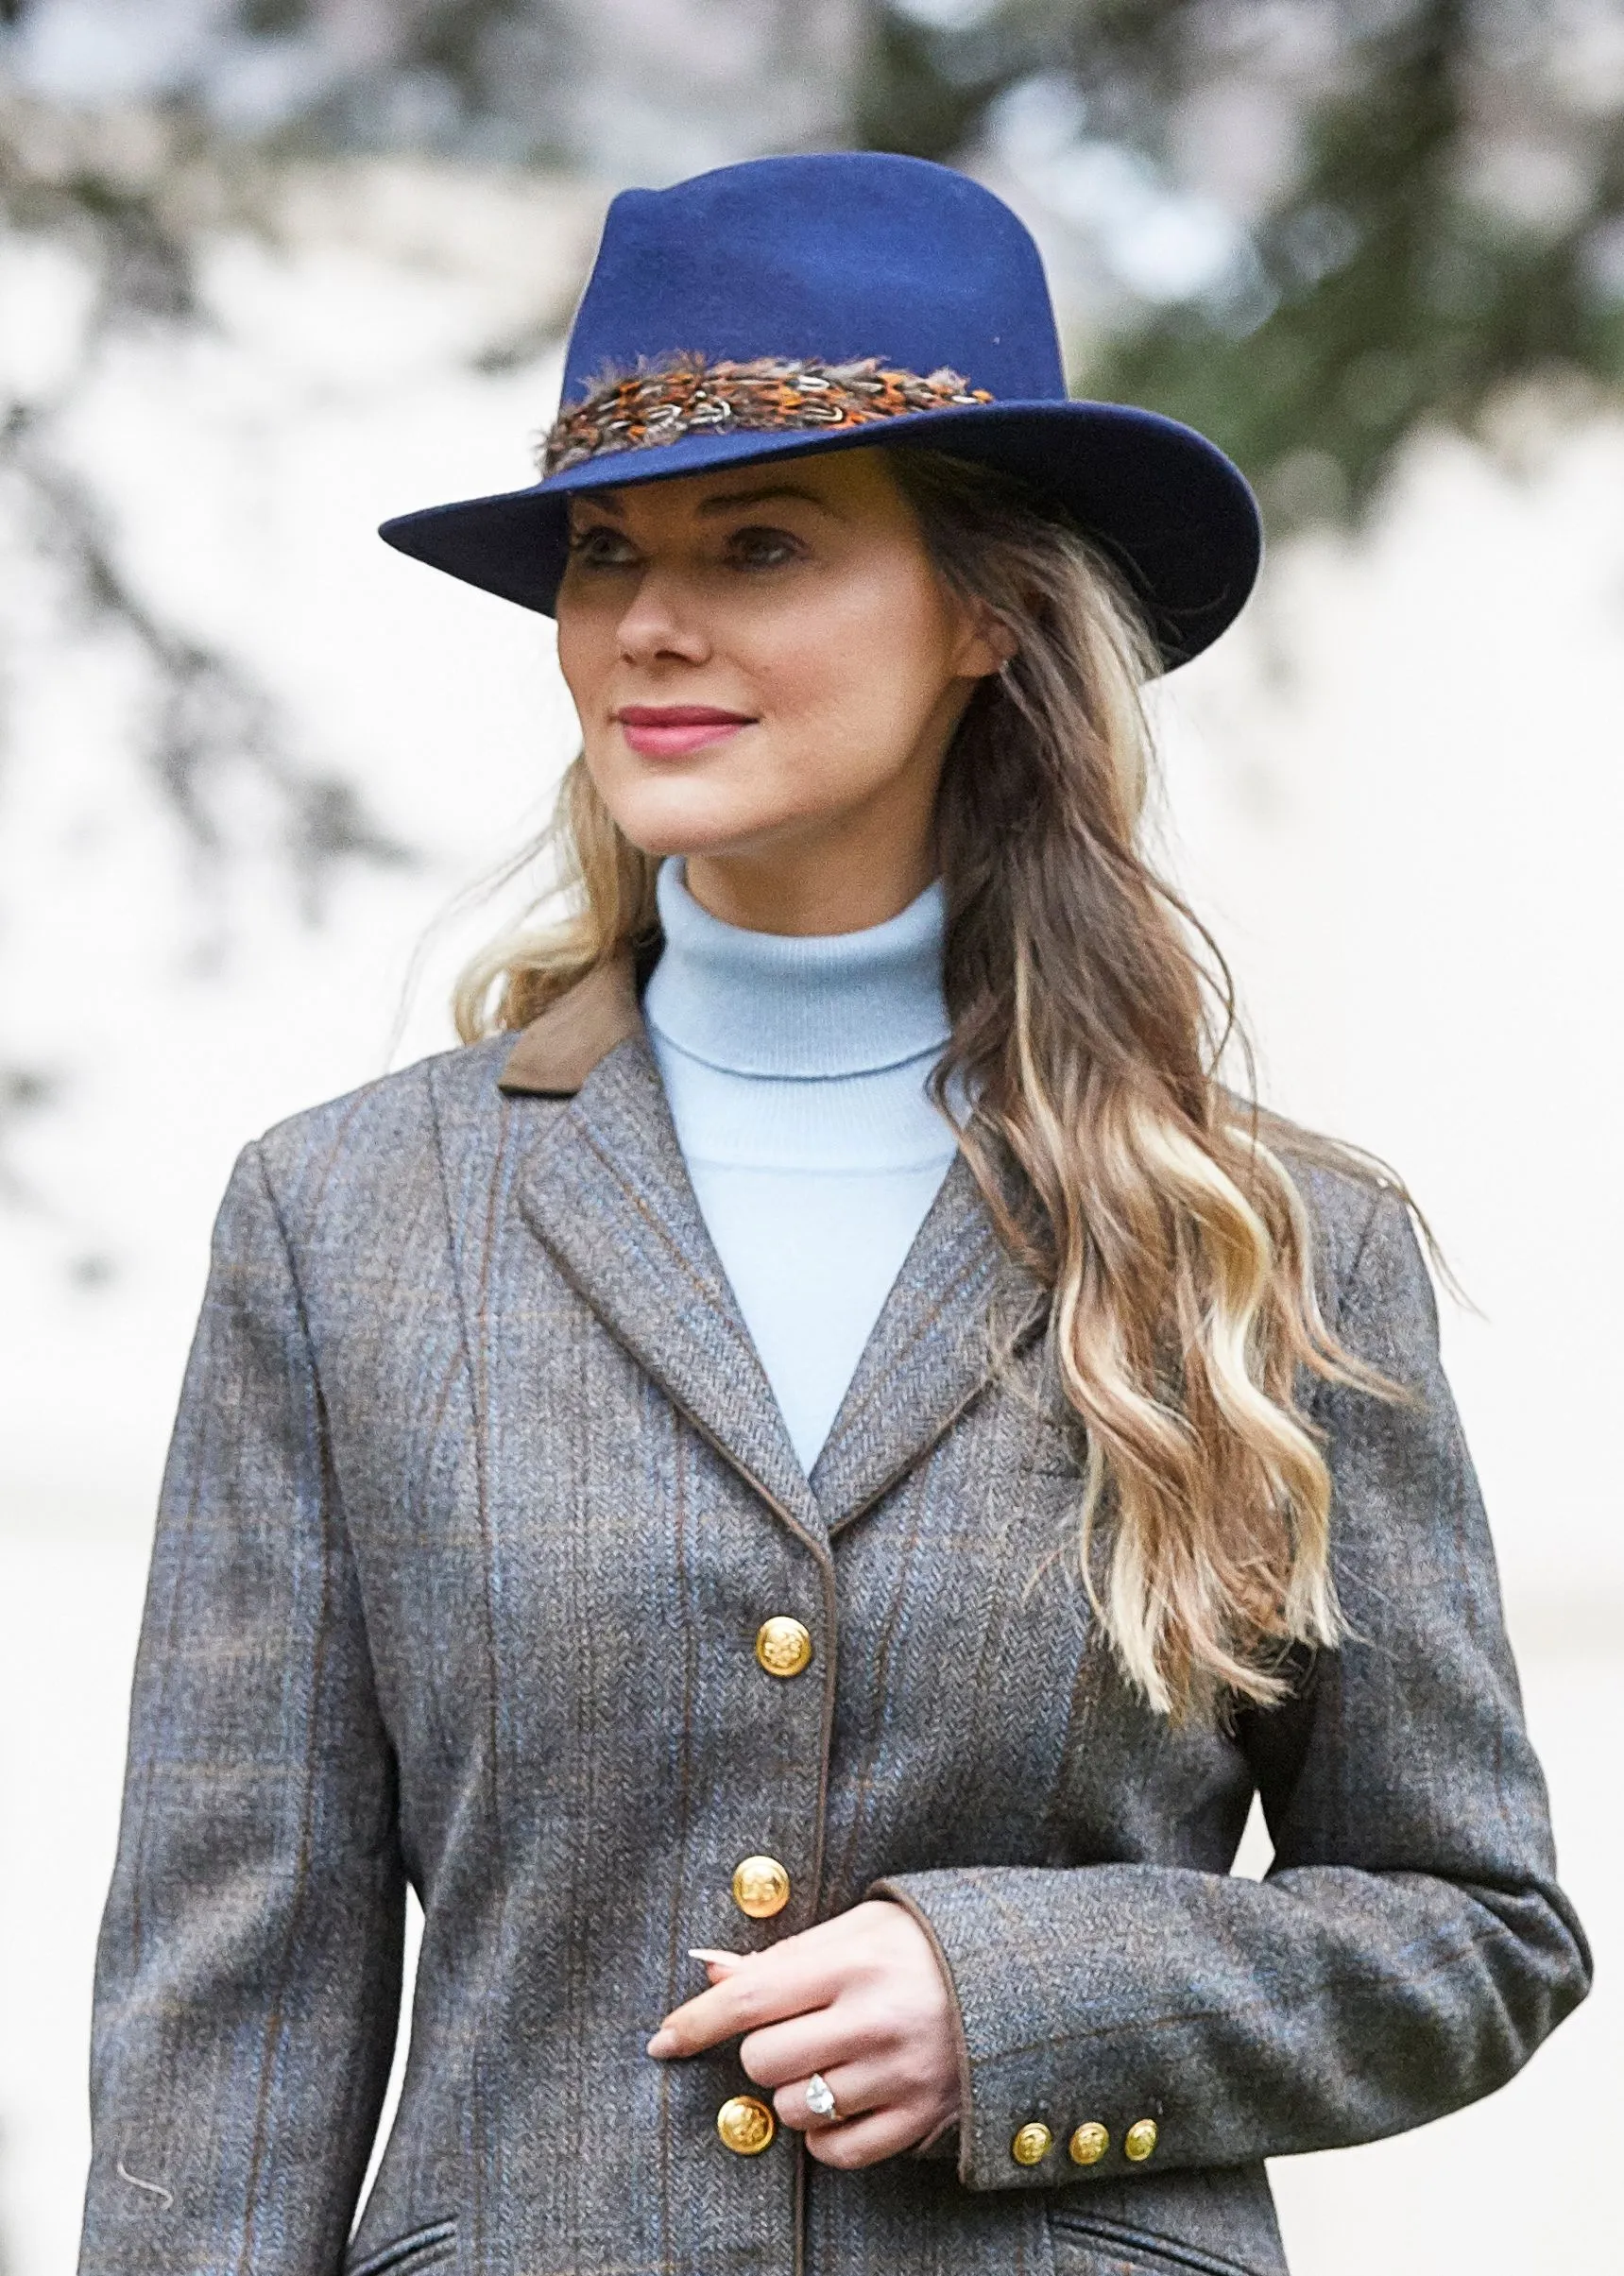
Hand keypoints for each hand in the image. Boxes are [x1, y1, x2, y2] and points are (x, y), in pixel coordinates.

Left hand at [645, 1898, 959, 2167]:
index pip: (750, 1999)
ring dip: (794, 2091)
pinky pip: (838, 2151)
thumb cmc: (924, 1944)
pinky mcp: (921, 2119)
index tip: (662, 2041)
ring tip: (826, 2060)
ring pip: (796, 2109)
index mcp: (854, 1961)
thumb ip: (784, 1956)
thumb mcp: (858, 1927)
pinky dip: (825, 2134)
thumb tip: (711, 1972)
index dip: (696, 2023)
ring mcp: (899, 2074)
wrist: (1020, 1977)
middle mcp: (874, 2019)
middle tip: (789, 2032)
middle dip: (760, 2052)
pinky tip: (839, 2100)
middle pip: (765, 2062)